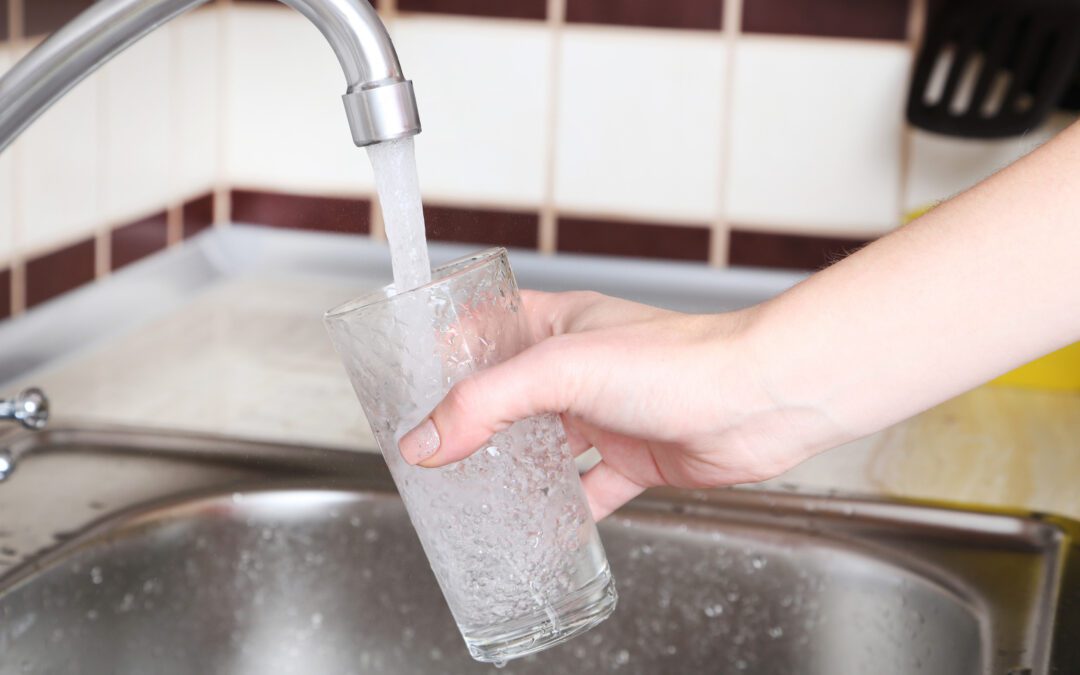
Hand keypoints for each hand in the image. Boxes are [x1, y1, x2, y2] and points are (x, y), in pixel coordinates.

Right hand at [398, 291, 842, 519]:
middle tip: (433, 449)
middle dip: (475, 421)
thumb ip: (487, 403)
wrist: (758, 401)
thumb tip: (426, 440)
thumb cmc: (677, 361)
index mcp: (559, 325)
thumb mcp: (561, 369)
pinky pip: (588, 489)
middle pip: (512, 395)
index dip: (449, 350)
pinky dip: (564, 510)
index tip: (410, 380)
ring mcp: (607, 414)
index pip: (489, 327)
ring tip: (471, 494)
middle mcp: (581, 368)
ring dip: (515, 470)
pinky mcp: (635, 458)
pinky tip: (540, 529)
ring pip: (546, 446)